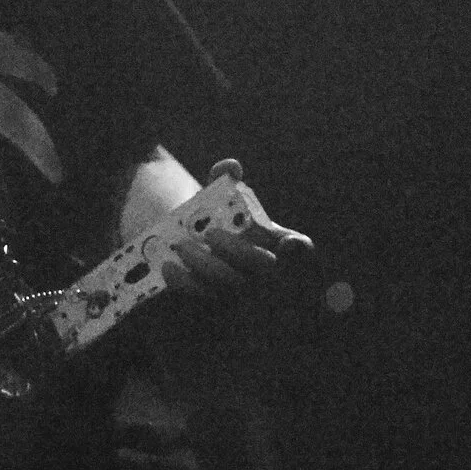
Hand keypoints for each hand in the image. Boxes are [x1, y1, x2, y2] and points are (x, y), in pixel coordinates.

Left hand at [154, 159, 313, 301]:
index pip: (301, 247)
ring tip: (180, 246)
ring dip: (206, 267)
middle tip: (211, 234)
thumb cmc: (212, 217)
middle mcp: (264, 269)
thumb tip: (230, 167)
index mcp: (273, 240)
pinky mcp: (215, 302)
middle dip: (239, 252)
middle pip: (263, 268)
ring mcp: (242, 289)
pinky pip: (204, 299)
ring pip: (231, 286)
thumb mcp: (217, 195)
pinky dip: (186, 284)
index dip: (300, 249)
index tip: (288, 243)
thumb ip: (224, 178)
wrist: (185, 241)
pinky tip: (169, 267)